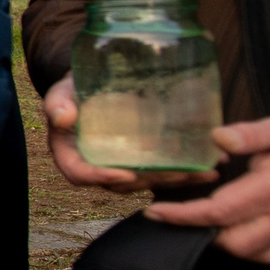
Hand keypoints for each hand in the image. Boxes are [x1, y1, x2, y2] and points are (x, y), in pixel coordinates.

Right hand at [42, 76, 215, 192]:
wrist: (93, 86)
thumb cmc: (74, 89)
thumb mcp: (61, 92)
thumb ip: (58, 103)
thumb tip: (63, 117)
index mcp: (70, 154)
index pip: (80, 174)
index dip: (102, 178)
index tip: (125, 174)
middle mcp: (96, 166)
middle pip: (121, 184)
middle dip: (152, 182)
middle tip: (178, 175)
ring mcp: (121, 165)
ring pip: (146, 180)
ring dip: (176, 180)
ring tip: (204, 171)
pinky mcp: (141, 159)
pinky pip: (161, 170)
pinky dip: (187, 170)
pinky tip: (211, 164)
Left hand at [149, 115, 269, 262]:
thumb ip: (248, 134)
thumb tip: (217, 137)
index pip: (220, 211)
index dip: (184, 215)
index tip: (157, 212)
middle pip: (232, 241)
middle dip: (199, 232)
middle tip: (176, 215)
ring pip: (249, 253)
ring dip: (221, 241)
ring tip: (201, 220)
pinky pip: (267, 255)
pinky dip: (245, 249)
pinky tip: (231, 230)